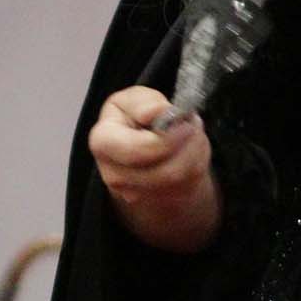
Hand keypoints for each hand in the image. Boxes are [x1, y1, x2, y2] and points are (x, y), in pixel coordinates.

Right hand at [88, 86, 220, 254]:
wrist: (142, 146)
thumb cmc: (136, 118)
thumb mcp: (134, 99)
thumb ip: (144, 102)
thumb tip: (157, 112)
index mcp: (103, 142)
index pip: (137, 151)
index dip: (166, 139)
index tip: (183, 123)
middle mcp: (114, 174)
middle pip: (165, 172)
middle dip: (188, 146)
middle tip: (192, 125)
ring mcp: (135, 194)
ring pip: (182, 178)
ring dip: (195, 152)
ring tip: (191, 132)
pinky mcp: (157, 201)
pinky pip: (189, 183)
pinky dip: (197, 161)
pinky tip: (190, 148)